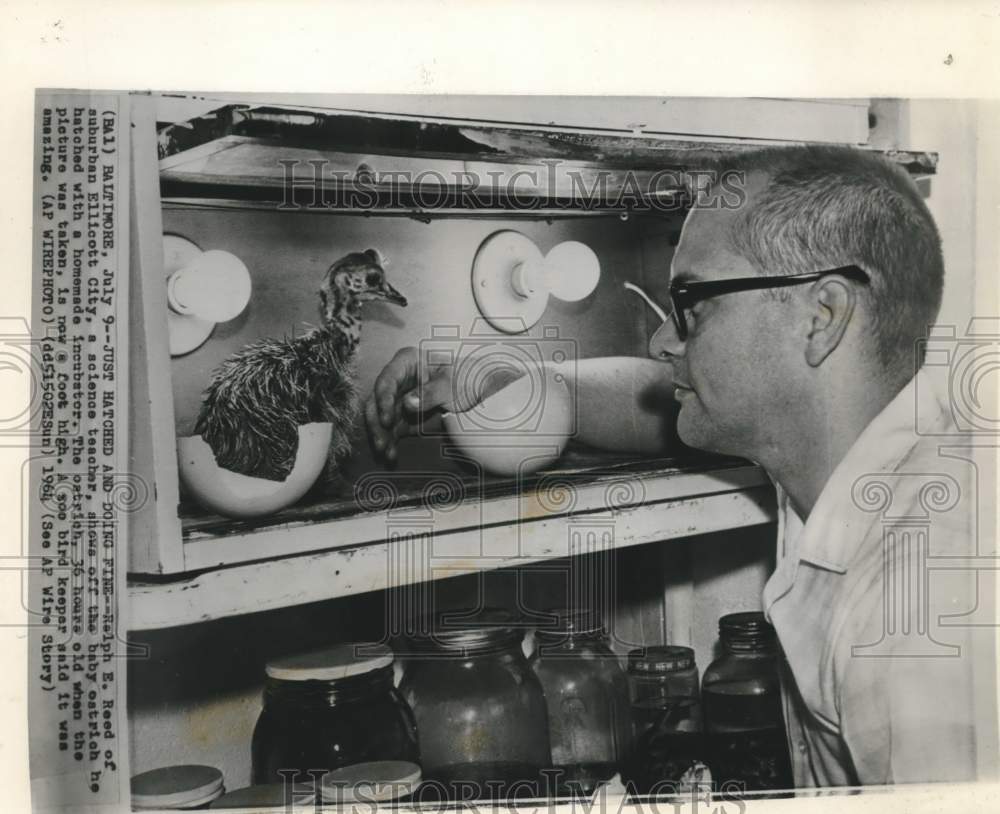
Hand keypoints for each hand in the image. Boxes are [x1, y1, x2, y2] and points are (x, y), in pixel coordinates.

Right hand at [365, 347, 526, 460]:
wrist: (481, 393)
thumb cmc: (467, 378)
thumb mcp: (451, 384)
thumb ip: (429, 393)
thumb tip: (407, 403)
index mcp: (408, 362)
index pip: (387, 381)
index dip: (382, 400)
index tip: (386, 419)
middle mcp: (399, 380)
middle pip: (377, 400)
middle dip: (377, 422)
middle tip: (380, 441)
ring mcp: (400, 399)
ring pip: (381, 418)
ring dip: (381, 435)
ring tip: (386, 451)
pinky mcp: (405, 416)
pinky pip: (392, 430)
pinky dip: (390, 441)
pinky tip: (392, 453)